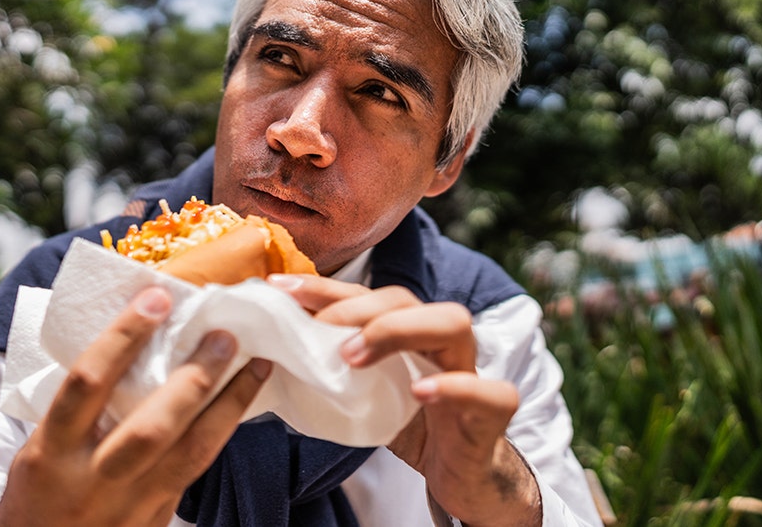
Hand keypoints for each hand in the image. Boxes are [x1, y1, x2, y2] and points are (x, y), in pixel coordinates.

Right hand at [0, 286, 271, 525]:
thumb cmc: (36, 495)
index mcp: (53, 451)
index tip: (154, 299)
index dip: (123, 337)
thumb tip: (130, 341)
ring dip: (230, 404)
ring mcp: (131, 505)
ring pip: (192, 453)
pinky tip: (241, 402)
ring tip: (256, 364)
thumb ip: (81, 407)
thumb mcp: (40, 447)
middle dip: (194, 377)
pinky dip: (223, 431)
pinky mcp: (159, 519)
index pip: (88, 383)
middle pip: (153, 426)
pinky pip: (198, 469)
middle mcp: (94, 479)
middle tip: (224, 335)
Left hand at [270, 274, 541, 526]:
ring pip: (452, 322)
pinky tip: (419, 391)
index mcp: (404, 331)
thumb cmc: (410, 425)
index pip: (363, 296)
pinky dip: (452, 387)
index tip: (279, 287)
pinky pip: (485, 388)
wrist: (460, 475)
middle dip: (356, 306)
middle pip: (405, 299)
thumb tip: (268, 354)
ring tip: (353, 356)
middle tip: (318, 327)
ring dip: (398, 331)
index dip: (323, 288)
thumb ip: (327, 371)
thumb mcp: (362, 395)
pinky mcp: (494, 408)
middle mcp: (438, 339)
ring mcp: (469, 369)